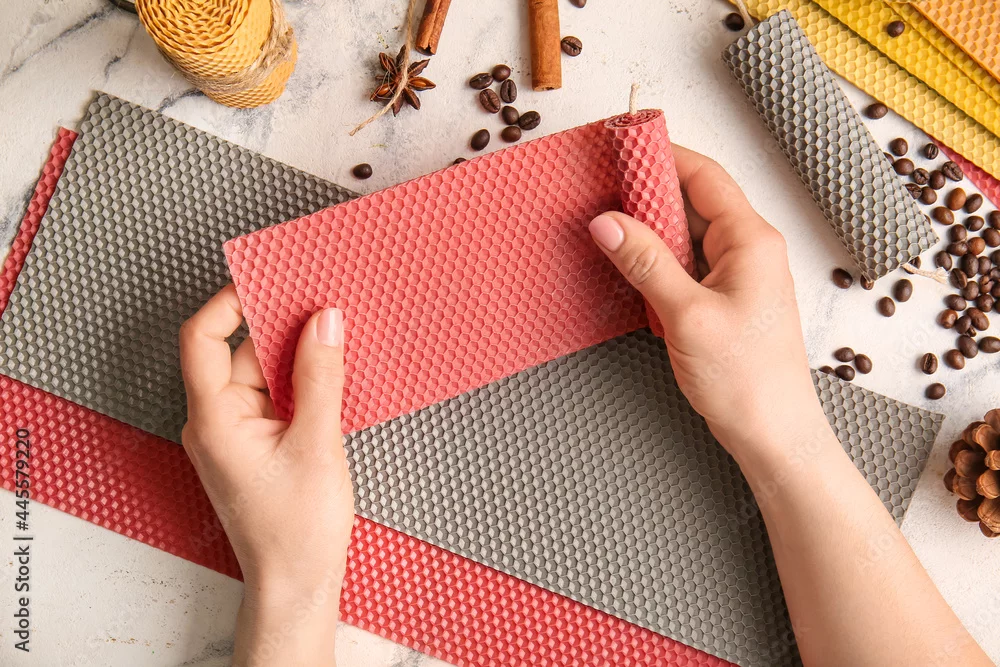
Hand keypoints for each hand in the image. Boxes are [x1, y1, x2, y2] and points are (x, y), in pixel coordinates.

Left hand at [180, 285, 352, 665]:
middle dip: (280, 327)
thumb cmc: (297, 531)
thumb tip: (325, 321)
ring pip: (262, 374)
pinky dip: (300, 382)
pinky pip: (274, 397)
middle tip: (323, 303)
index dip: (231, 302)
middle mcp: (216, 421)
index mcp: (214, 419)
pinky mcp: (256, 444)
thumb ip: (320, 377)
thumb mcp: (317, 443)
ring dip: (297, 356)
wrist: (298, 584)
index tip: (270, 279)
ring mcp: (235, 433)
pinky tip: (332, 373)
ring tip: (337, 337)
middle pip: (241, 352)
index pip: (203, 339)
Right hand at [588, 145, 831, 469]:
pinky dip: (660, 260)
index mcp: (752, 240)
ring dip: (651, 229)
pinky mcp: (726, 300)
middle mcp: (749, 250)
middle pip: (695, 201)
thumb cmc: (746, 380)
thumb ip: (646, 263)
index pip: (705, 176)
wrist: (773, 435)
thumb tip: (607, 222)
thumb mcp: (686, 316)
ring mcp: (739, 275)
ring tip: (608, 224)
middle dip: (648, 192)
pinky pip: (689, 264)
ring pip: (688, 235)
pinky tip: (632, 266)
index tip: (623, 146)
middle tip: (602, 188)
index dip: (664, 155)